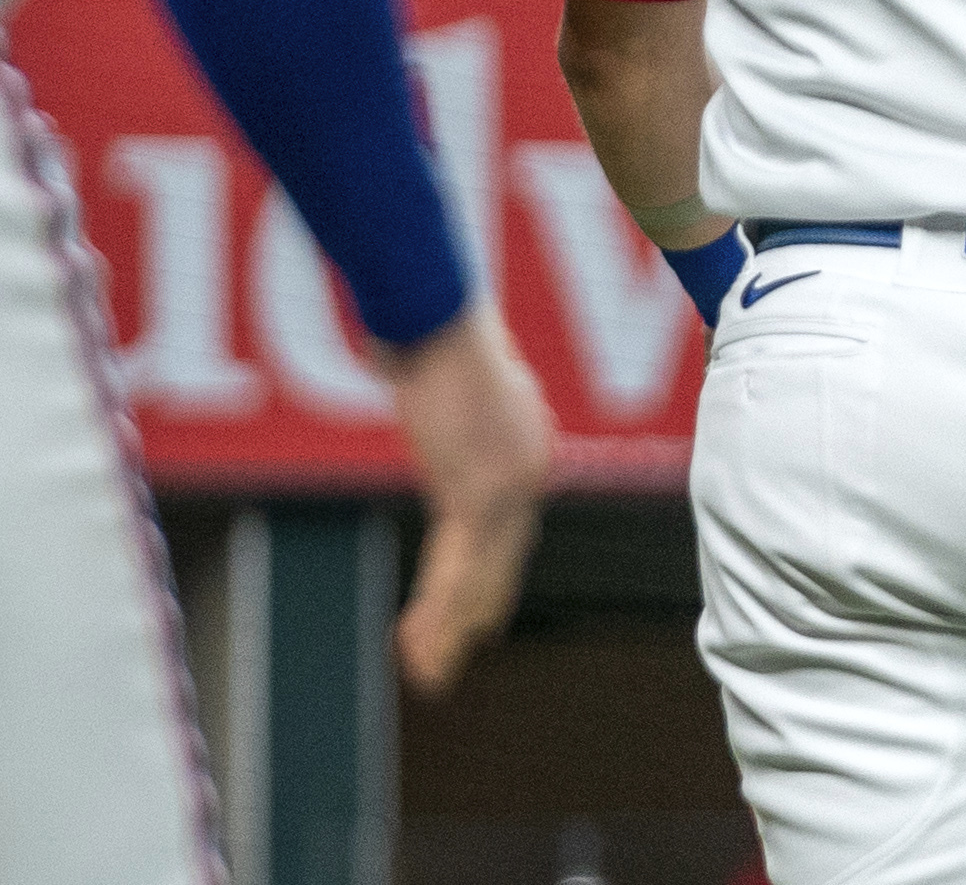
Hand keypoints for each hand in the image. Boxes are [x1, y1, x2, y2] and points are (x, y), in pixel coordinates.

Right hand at [383, 307, 554, 694]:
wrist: (438, 318)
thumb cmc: (436, 330)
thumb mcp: (457, 375)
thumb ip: (452, 401)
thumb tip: (412, 372)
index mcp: (525, 445)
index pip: (514, 521)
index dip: (497, 567)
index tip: (485, 603)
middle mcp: (527, 470)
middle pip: (505, 555)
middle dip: (483, 603)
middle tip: (468, 646)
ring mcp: (508, 485)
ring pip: (481, 574)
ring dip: (454, 627)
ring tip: (435, 673)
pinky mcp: (477, 494)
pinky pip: (457, 568)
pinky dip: (440, 614)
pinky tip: (425, 648)